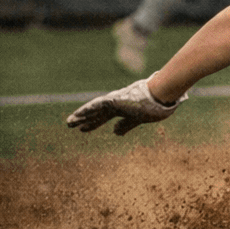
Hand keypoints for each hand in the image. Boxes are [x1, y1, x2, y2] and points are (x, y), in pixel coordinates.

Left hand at [67, 75, 185, 135]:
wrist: (160, 96)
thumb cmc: (154, 107)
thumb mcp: (138, 119)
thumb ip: (126, 125)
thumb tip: (114, 132)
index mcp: (124, 109)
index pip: (105, 117)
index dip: (94, 123)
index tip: (83, 129)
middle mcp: (117, 104)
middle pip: (96, 113)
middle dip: (84, 120)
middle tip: (71, 125)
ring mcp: (114, 101)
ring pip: (93, 109)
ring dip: (80, 116)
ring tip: (68, 122)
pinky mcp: (114, 100)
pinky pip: (96, 105)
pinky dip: (86, 110)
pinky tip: (77, 114)